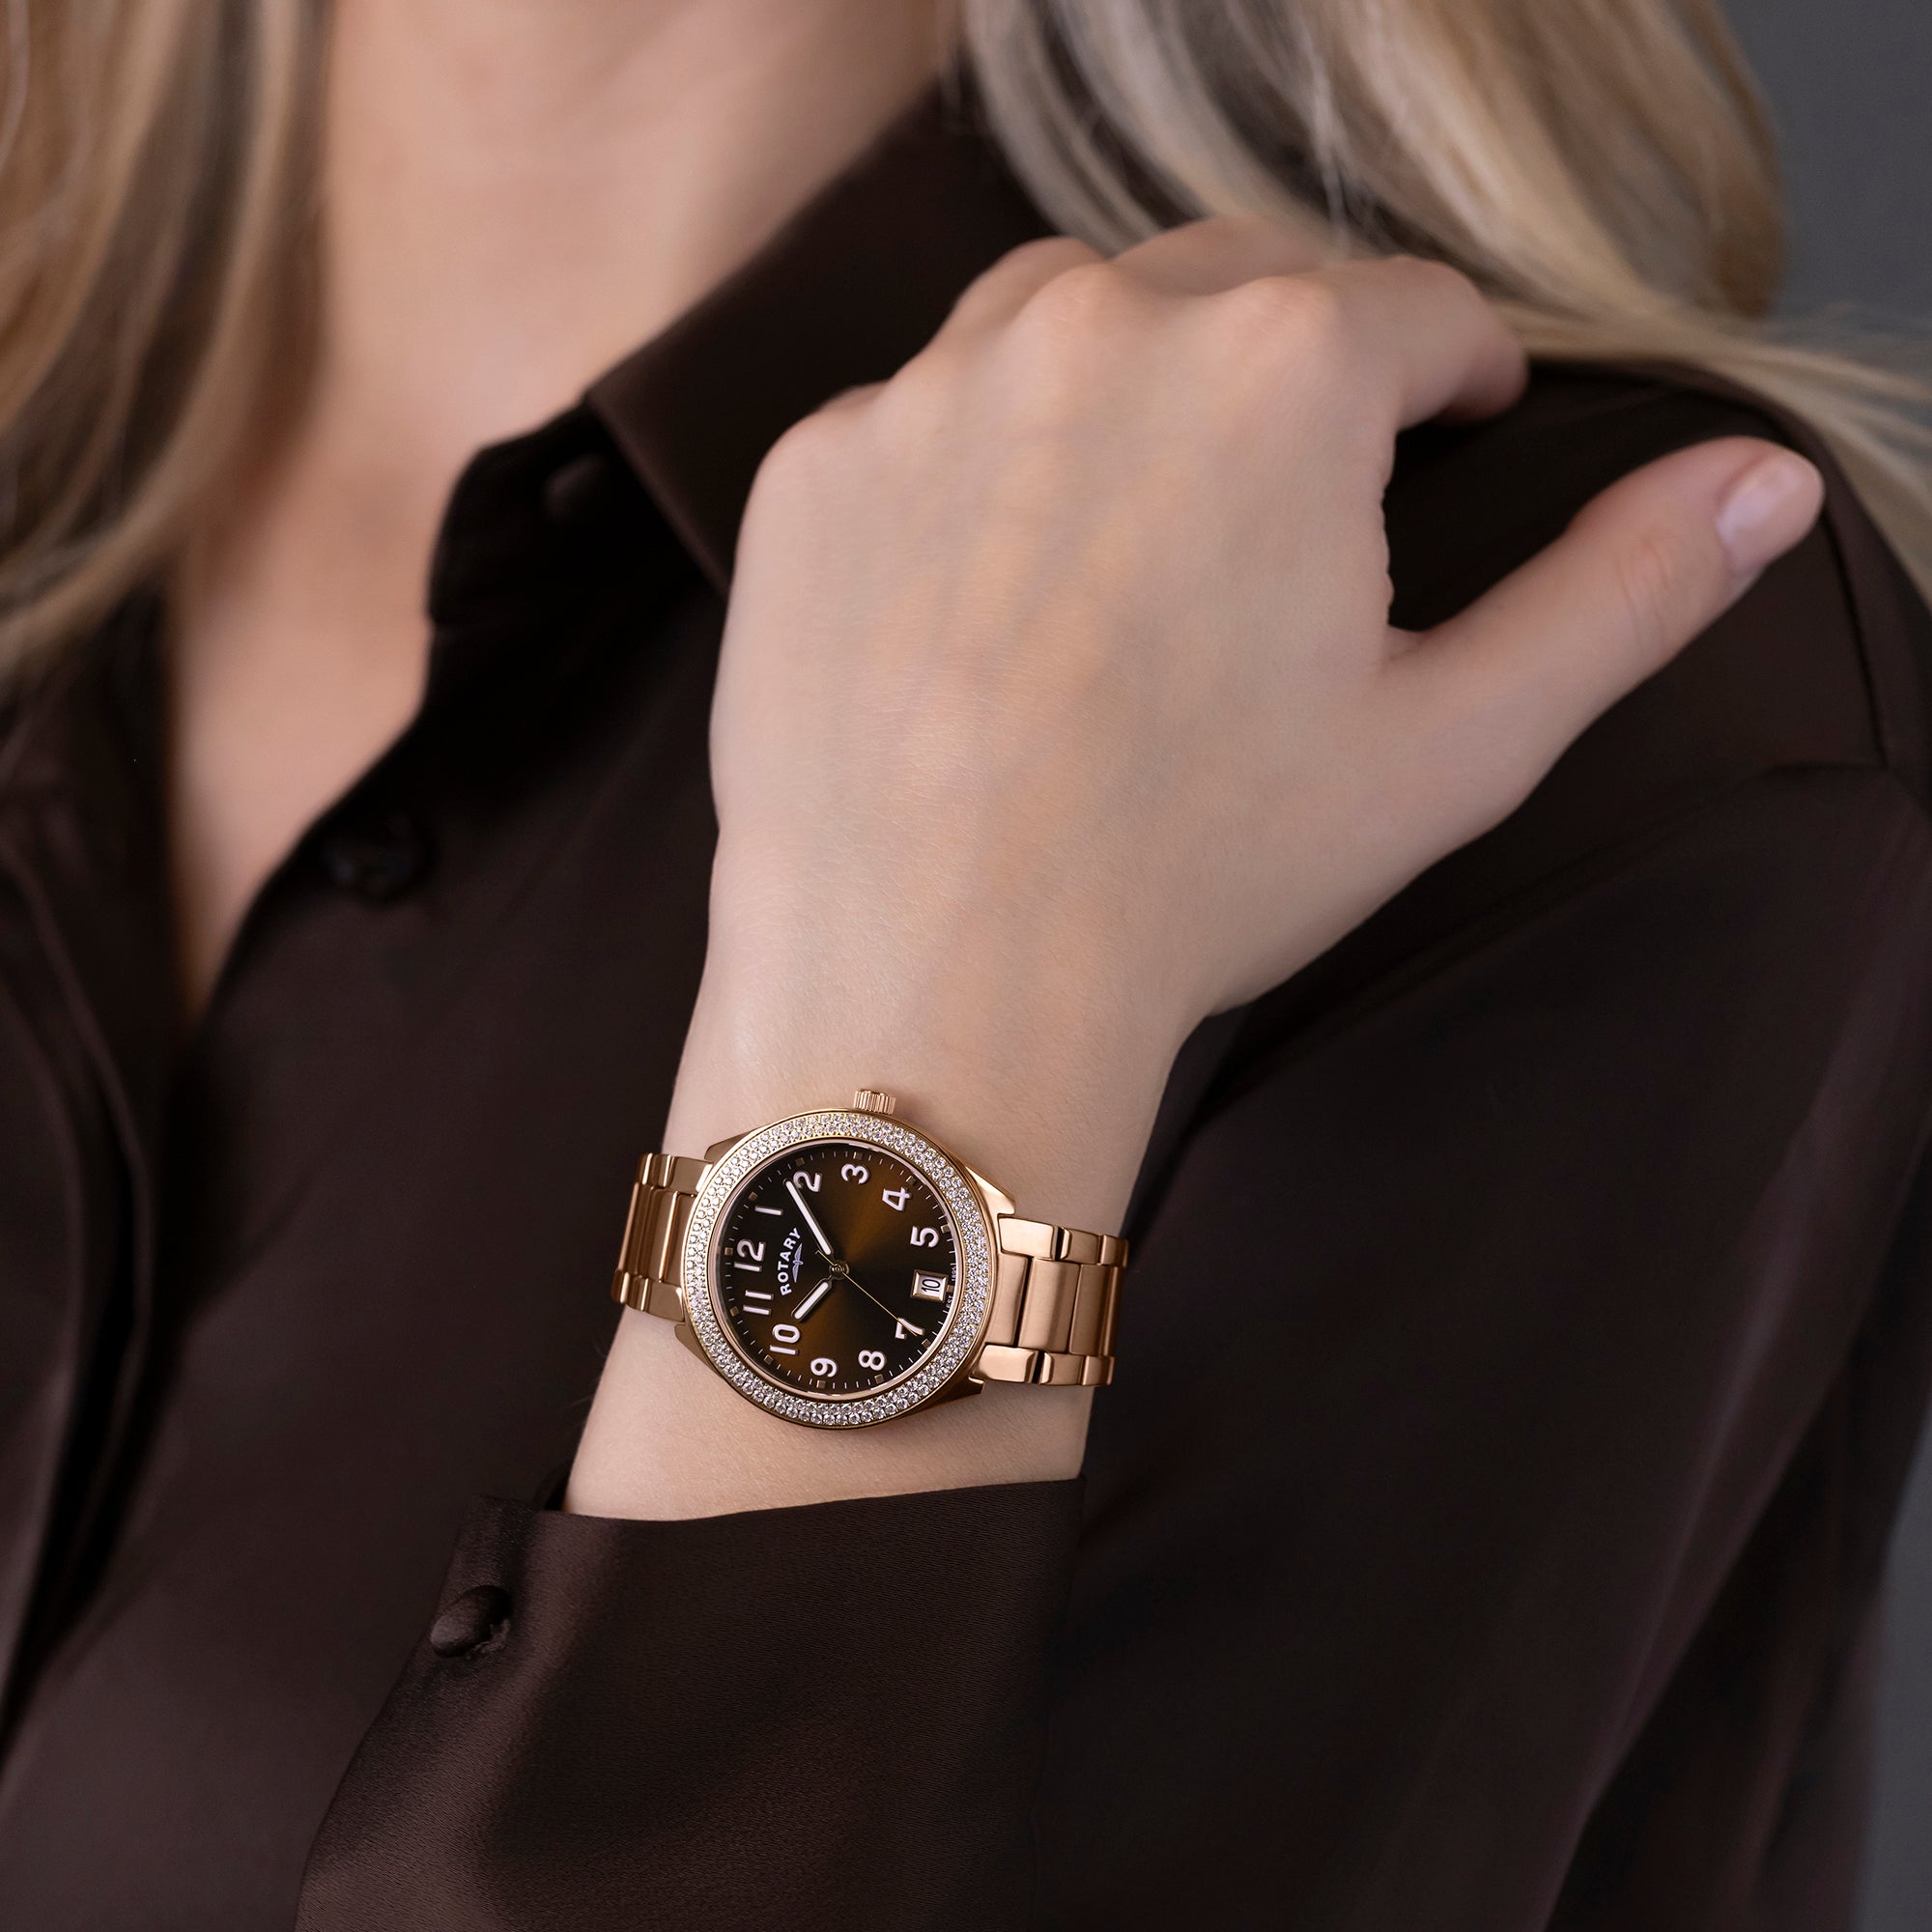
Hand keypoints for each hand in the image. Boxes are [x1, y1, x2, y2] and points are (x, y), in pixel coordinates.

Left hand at [572, 220, 1822, 1519]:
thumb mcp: (1452, 748)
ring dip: (1128, 387)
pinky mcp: (812, 466)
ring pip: (1065, 320)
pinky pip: (921, 418)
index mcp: (1281, 371)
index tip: (1456, 424)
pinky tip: (991, 597)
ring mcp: (930, 391)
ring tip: (1145, 528)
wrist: (936, 984)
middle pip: (1235, 285)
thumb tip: (1764, 487)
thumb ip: (1621, 594)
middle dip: (1290, 365)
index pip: (1412, 312)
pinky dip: (973, 470)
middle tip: (1298, 486)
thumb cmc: (1198, 877)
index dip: (1454, 375)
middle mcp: (1093, 330)